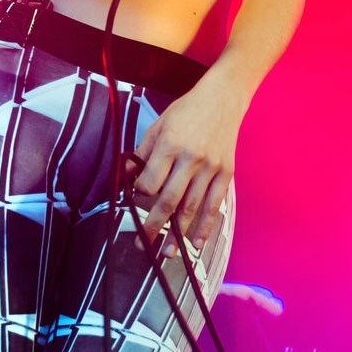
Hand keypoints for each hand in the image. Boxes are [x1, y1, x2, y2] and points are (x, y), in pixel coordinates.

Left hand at [124, 81, 242, 256]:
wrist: (224, 98)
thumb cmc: (187, 110)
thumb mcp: (159, 124)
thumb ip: (142, 152)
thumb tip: (125, 176)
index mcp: (170, 145)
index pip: (149, 182)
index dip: (139, 196)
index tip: (133, 200)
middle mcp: (190, 159)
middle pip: (169, 201)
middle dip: (154, 226)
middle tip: (143, 246)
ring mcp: (210, 168)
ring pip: (191, 208)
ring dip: (178, 234)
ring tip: (167, 253)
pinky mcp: (226, 173)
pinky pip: (214, 205)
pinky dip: (206, 226)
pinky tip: (196, 242)